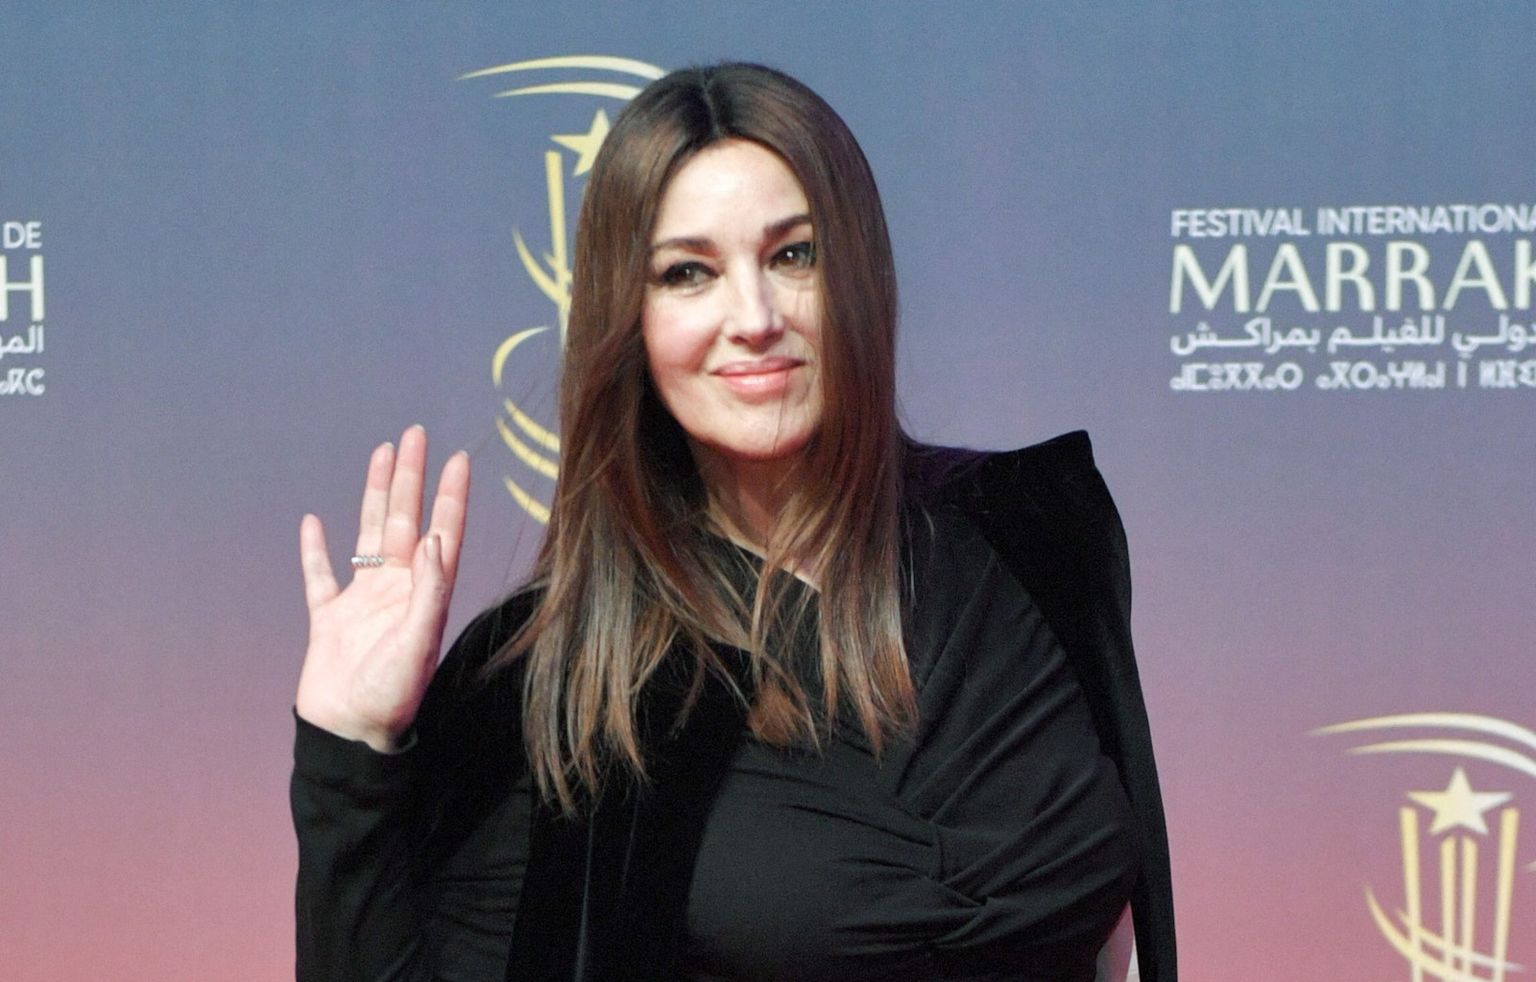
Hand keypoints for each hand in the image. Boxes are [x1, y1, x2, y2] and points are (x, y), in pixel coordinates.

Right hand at [295, 425, 469, 750]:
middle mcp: (399, 591)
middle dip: (412, 478)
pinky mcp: (330, 620)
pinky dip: (316, 550)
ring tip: (381, 455)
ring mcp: (363, 603)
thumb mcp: (417, 644)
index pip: (443, 533)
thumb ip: (429, 592)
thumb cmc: (390, 698)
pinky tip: (313, 521)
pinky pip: (321, 577)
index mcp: (425, 596)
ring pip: (370, 535)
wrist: (348, 736)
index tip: (457, 457)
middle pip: (407, 521)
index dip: (451, 496)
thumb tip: (435, 540)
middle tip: (416, 434)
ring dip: (376, 496)